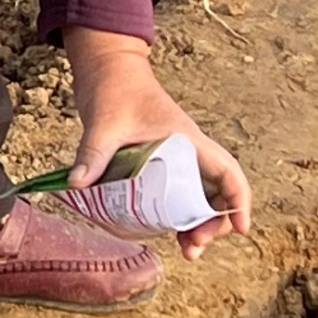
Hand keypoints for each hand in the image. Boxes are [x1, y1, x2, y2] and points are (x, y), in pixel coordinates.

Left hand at [63, 25, 251, 257]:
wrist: (108, 67)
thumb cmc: (114, 88)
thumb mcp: (104, 123)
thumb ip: (93, 154)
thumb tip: (77, 185)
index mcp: (186, 139)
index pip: (227, 171)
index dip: (239, 200)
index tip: (240, 229)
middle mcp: (188, 150)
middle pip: (218, 192)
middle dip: (215, 223)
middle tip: (193, 246)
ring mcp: (176, 157)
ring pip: (201, 196)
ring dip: (199, 223)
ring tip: (187, 250)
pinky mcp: (160, 161)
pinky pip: (180, 193)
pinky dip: (180, 214)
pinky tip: (166, 231)